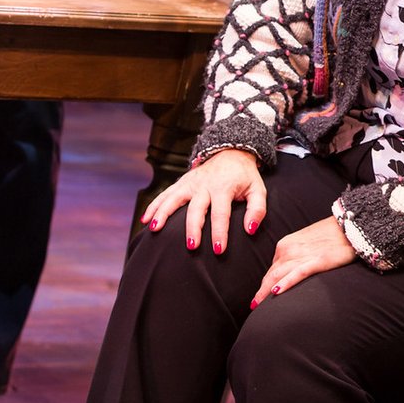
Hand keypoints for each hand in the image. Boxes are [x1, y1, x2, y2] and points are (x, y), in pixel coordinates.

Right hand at [141, 148, 266, 253]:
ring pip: (173, 199)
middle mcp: (205, 185)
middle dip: (193, 228)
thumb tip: (250, 229)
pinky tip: (145, 220)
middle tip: (192, 246)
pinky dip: (154, 206)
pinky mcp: (181, 182)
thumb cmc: (245, 177)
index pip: (221, 213)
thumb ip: (257, 210)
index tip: (218, 250)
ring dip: (163, 214)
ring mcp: (190, 183)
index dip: (220, 232)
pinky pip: (165, 194)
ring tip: (155, 230)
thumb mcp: (258, 190)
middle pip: (196, 209)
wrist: (232, 152)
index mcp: (224, 188)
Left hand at [250, 216, 355, 307]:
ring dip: (266, 292)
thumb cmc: (330, 235)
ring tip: (258, 307)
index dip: (265, 284)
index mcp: (285, 245)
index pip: (271, 269)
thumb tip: (289, 273)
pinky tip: (277, 292)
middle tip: (253, 307)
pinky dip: (286, 283)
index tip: (260, 298)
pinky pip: (297, 274)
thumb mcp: (306, 243)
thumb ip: (295, 257)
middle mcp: (288, 249)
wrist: (350, 225)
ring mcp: (301, 255)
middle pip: (270, 275)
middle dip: (261, 292)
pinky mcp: (317, 261)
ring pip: (278, 276)